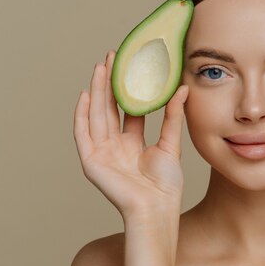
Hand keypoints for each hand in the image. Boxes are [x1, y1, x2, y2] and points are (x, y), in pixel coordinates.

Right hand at [73, 50, 188, 219]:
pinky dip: (82, 114)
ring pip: (96, 114)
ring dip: (96, 90)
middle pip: (110, 108)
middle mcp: (114, 145)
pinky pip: (83, 133)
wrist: (157, 208)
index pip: (127, 110)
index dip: (129, 89)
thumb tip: (182, 89)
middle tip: (113, 57)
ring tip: (100, 67)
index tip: (131, 66)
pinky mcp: (91, 161)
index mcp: (132, 143)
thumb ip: (173, 117)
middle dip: (110, 83)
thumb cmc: (166, 185)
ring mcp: (101, 152)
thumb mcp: (171, 144)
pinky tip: (85, 94)